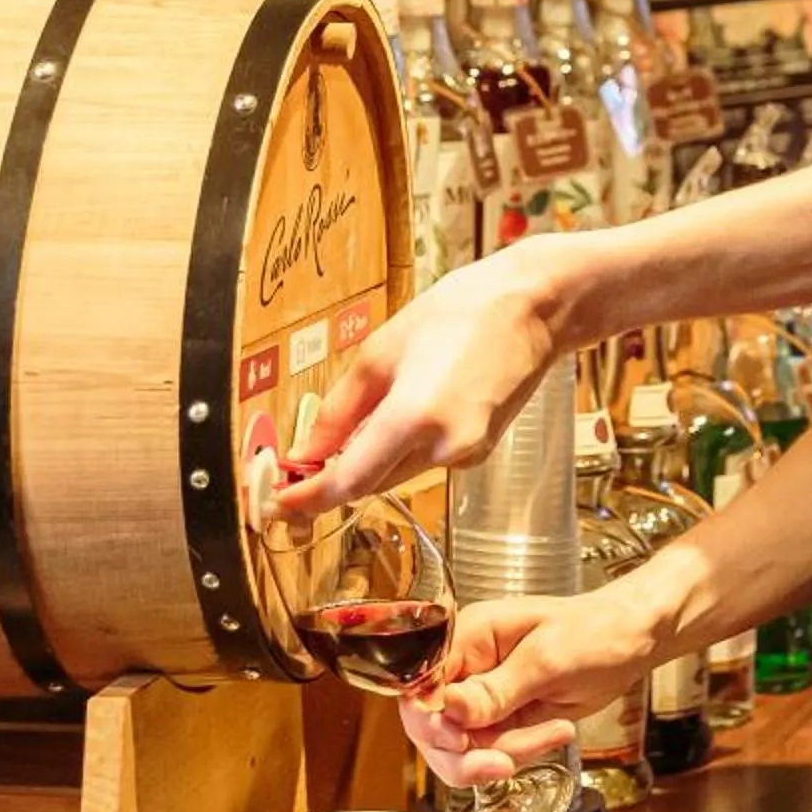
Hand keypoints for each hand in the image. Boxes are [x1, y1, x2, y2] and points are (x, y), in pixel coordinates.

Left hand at [278, 241, 571, 516]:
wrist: (534, 308)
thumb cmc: (459, 313)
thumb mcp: (380, 351)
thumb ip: (338, 411)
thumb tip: (307, 453)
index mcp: (413, 417)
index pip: (348, 483)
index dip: (307, 499)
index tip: (278, 504)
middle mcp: (443, 447)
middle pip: (370, 483)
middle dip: (333, 479)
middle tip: (296, 468)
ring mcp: (466, 453)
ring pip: (396, 474)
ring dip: (367, 461)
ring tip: (351, 427)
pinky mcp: (480, 451)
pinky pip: (424, 461)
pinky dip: (401, 449)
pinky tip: (401, 412)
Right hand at [396, 591, 656, 789]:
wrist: (631, 641)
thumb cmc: (595, 631)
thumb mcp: (548, 659)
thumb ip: (496, 689)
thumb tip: (447, 708)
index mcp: (467, 636)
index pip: (420, 685)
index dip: (430, 721)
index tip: (459, 742)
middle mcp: (465, 667)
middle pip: (431, 727)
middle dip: (465, 754)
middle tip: (504, 761)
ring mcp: (480, 695)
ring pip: (459, 749)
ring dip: (503, 753)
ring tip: (551, 734)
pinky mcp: (500, 718)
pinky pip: (491, 751)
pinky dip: (520, 752)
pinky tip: (555, 732)